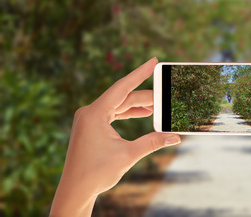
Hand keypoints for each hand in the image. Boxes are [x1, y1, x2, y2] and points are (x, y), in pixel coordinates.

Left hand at [50, 57, 180, 216]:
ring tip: (158, 105)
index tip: (153, 61)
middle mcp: (89, 112)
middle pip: (122, 97)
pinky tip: (143, 113)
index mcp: (94, 114)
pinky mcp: (90, 126)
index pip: (122, 87)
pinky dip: (128, 113)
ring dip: (137, 105)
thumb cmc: (96, 173)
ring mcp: (89, 119)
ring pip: (118, 105)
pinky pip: (112, 113)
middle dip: (145, 96)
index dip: (140, 73)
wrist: (75, 190)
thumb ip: (152, 142)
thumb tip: (174, 137)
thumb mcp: (128, 155)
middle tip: (165, 94)